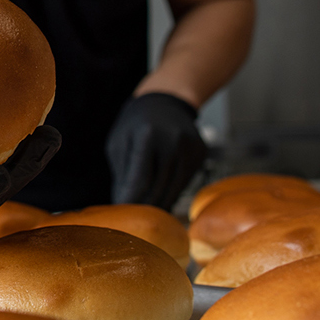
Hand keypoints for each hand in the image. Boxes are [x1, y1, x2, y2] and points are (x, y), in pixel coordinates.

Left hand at [106, 92, 207, 207]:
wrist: (166, 100)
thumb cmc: (135, 124)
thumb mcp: (120, 142)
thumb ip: (122, 174)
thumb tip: (123, 205)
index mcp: (148, 135)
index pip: (139, 180)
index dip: (130, 201)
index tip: (122, 215)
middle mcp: (173, 142)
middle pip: (158, 189)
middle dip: (143, 207)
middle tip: (133, 218)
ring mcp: (190, 148)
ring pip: (173, 191)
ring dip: (158, 204)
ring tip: (145, 210)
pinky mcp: (200, 154)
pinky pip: (184, 183)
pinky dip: (170, 192)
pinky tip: (160, 194)